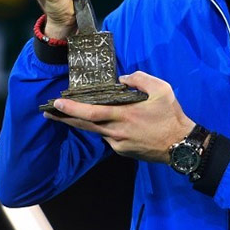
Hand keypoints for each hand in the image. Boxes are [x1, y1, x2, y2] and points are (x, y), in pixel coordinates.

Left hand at [43, 71, 194, 162]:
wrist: (181, 146)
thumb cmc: (171, 116)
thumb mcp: (162, 89)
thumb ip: (140, 79)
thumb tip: (124, 79)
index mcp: (125, 115)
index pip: (92, 112)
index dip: (73, 108)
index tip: (57, 103)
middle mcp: (117, 131)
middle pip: (85, 125)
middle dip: (65, 118)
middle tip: (48, 112)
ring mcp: (119, 143)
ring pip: (96, 131)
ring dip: (82, 123)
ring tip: (68, 115)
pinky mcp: (123, 151)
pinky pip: (108, 137)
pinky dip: (102, 128)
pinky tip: (103, 123)